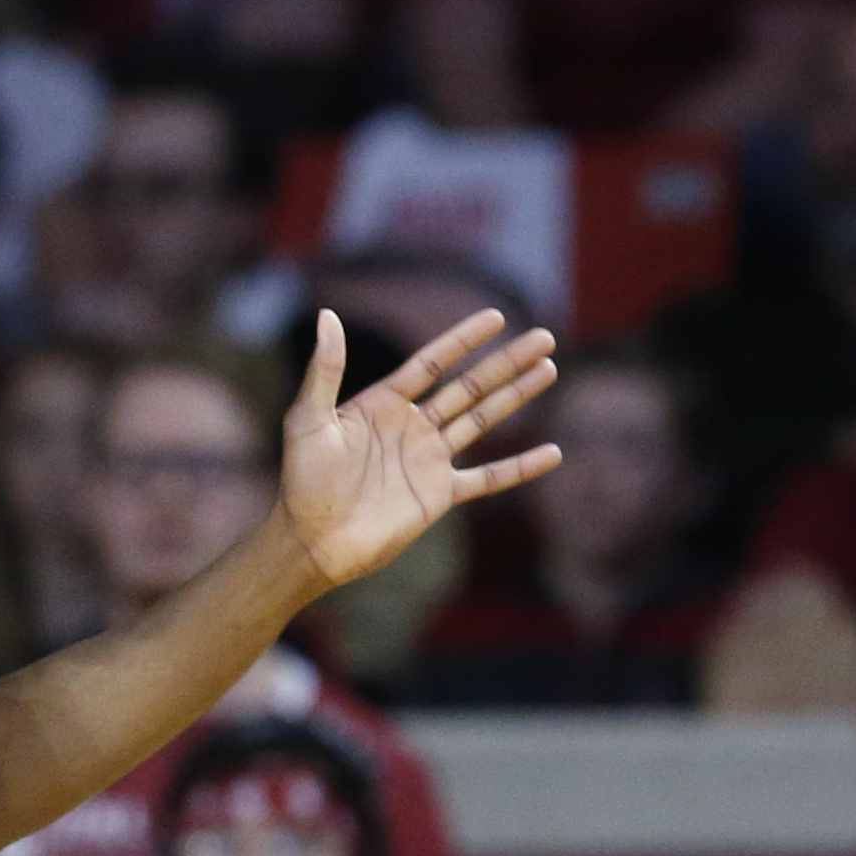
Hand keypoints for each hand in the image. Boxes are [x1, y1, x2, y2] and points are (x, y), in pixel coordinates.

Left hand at [277, 308, 558, 591]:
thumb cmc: (302, 481)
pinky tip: (553, 453)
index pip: (432, 363)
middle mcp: (411, 427)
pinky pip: (488, 479)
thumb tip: (327, 315)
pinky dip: (520, 467)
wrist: (312, 541)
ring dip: (517, 396)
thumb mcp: (309, 419)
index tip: (495, 317)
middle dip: (506, 362)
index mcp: (383, 404)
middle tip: (544, 337)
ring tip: (549, 369)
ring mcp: (429, 460)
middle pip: (469, 386)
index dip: (463, 340)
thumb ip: (324, 370)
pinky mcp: (440, 494)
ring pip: (483, 421)